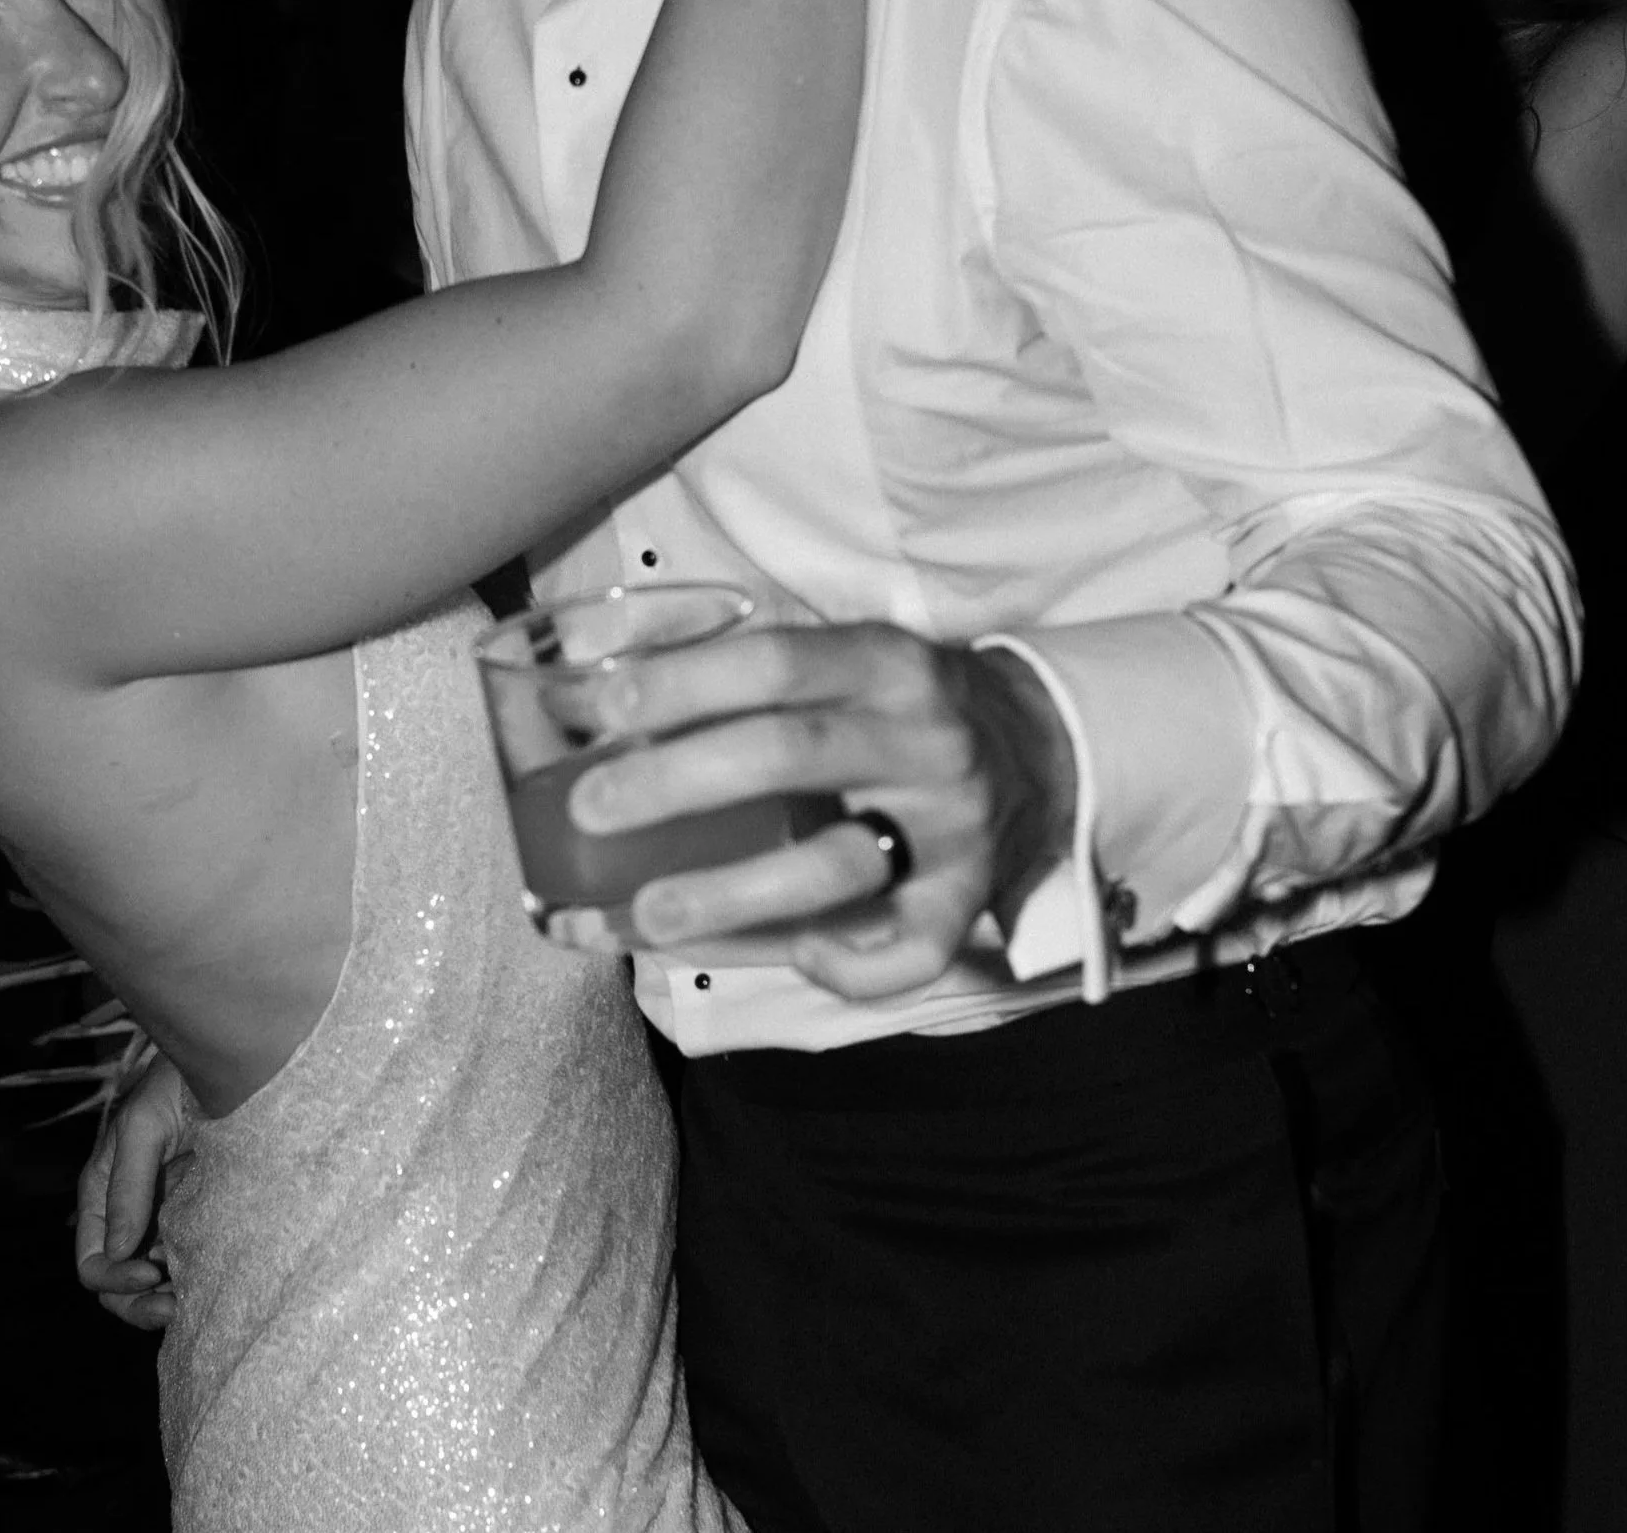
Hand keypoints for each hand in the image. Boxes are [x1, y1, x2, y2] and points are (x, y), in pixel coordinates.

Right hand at [75, 1053, 192, 1328]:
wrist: (226, 1063)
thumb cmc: (177, 1082)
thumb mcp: (146, 1126)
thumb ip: (129, 1187)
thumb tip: (119, 1252)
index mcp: (103, 1194)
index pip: (92, 1261)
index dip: (114, 1279)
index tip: (152, 1271)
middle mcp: (127, 1213)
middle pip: (117, 1284)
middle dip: (138, 1305)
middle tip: (174, 1309)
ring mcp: (161, 1218)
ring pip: (150, 1284)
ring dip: (164, 1303)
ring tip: (192, 1303)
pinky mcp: (196, 1217)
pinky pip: (185, 1264)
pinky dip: (191, 1283)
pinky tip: (209, 1285)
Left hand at [563, 624, 1075, 1000]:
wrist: (1041, 749)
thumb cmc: (897, 705)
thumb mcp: (840, 661)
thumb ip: (738, 674)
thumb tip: (585, 687)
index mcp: (882, 663)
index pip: (775, 663)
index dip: (684, 683)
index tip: (603, 709)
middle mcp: (921, 739)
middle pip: (791, 755)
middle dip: (678, 782)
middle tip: (591, 808)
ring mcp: (949, 826)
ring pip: (836, 868)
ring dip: (731, 895)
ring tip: (646, 914)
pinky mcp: (968, 900)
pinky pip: (910, 951)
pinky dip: (850, 965)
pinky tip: (798, 956)